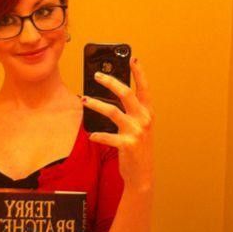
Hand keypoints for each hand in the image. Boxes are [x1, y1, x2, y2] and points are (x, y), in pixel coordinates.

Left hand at [82, 57, 153, 191]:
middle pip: (126, 94)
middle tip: (97, 75)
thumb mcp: (139, 126)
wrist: (142, 173)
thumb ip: (131, 111)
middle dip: (111, 82)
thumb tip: (114, 94)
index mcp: (147, 112)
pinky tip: (91, 135)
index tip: (132, 58)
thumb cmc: (137, 147)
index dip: (139, 72)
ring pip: (112, 112)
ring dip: (96, 104)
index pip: (144, 88)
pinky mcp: (127, 145)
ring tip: (84, 100)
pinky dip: (98, 135)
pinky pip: (108, 136)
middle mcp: (144, 119)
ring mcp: (136, 132)